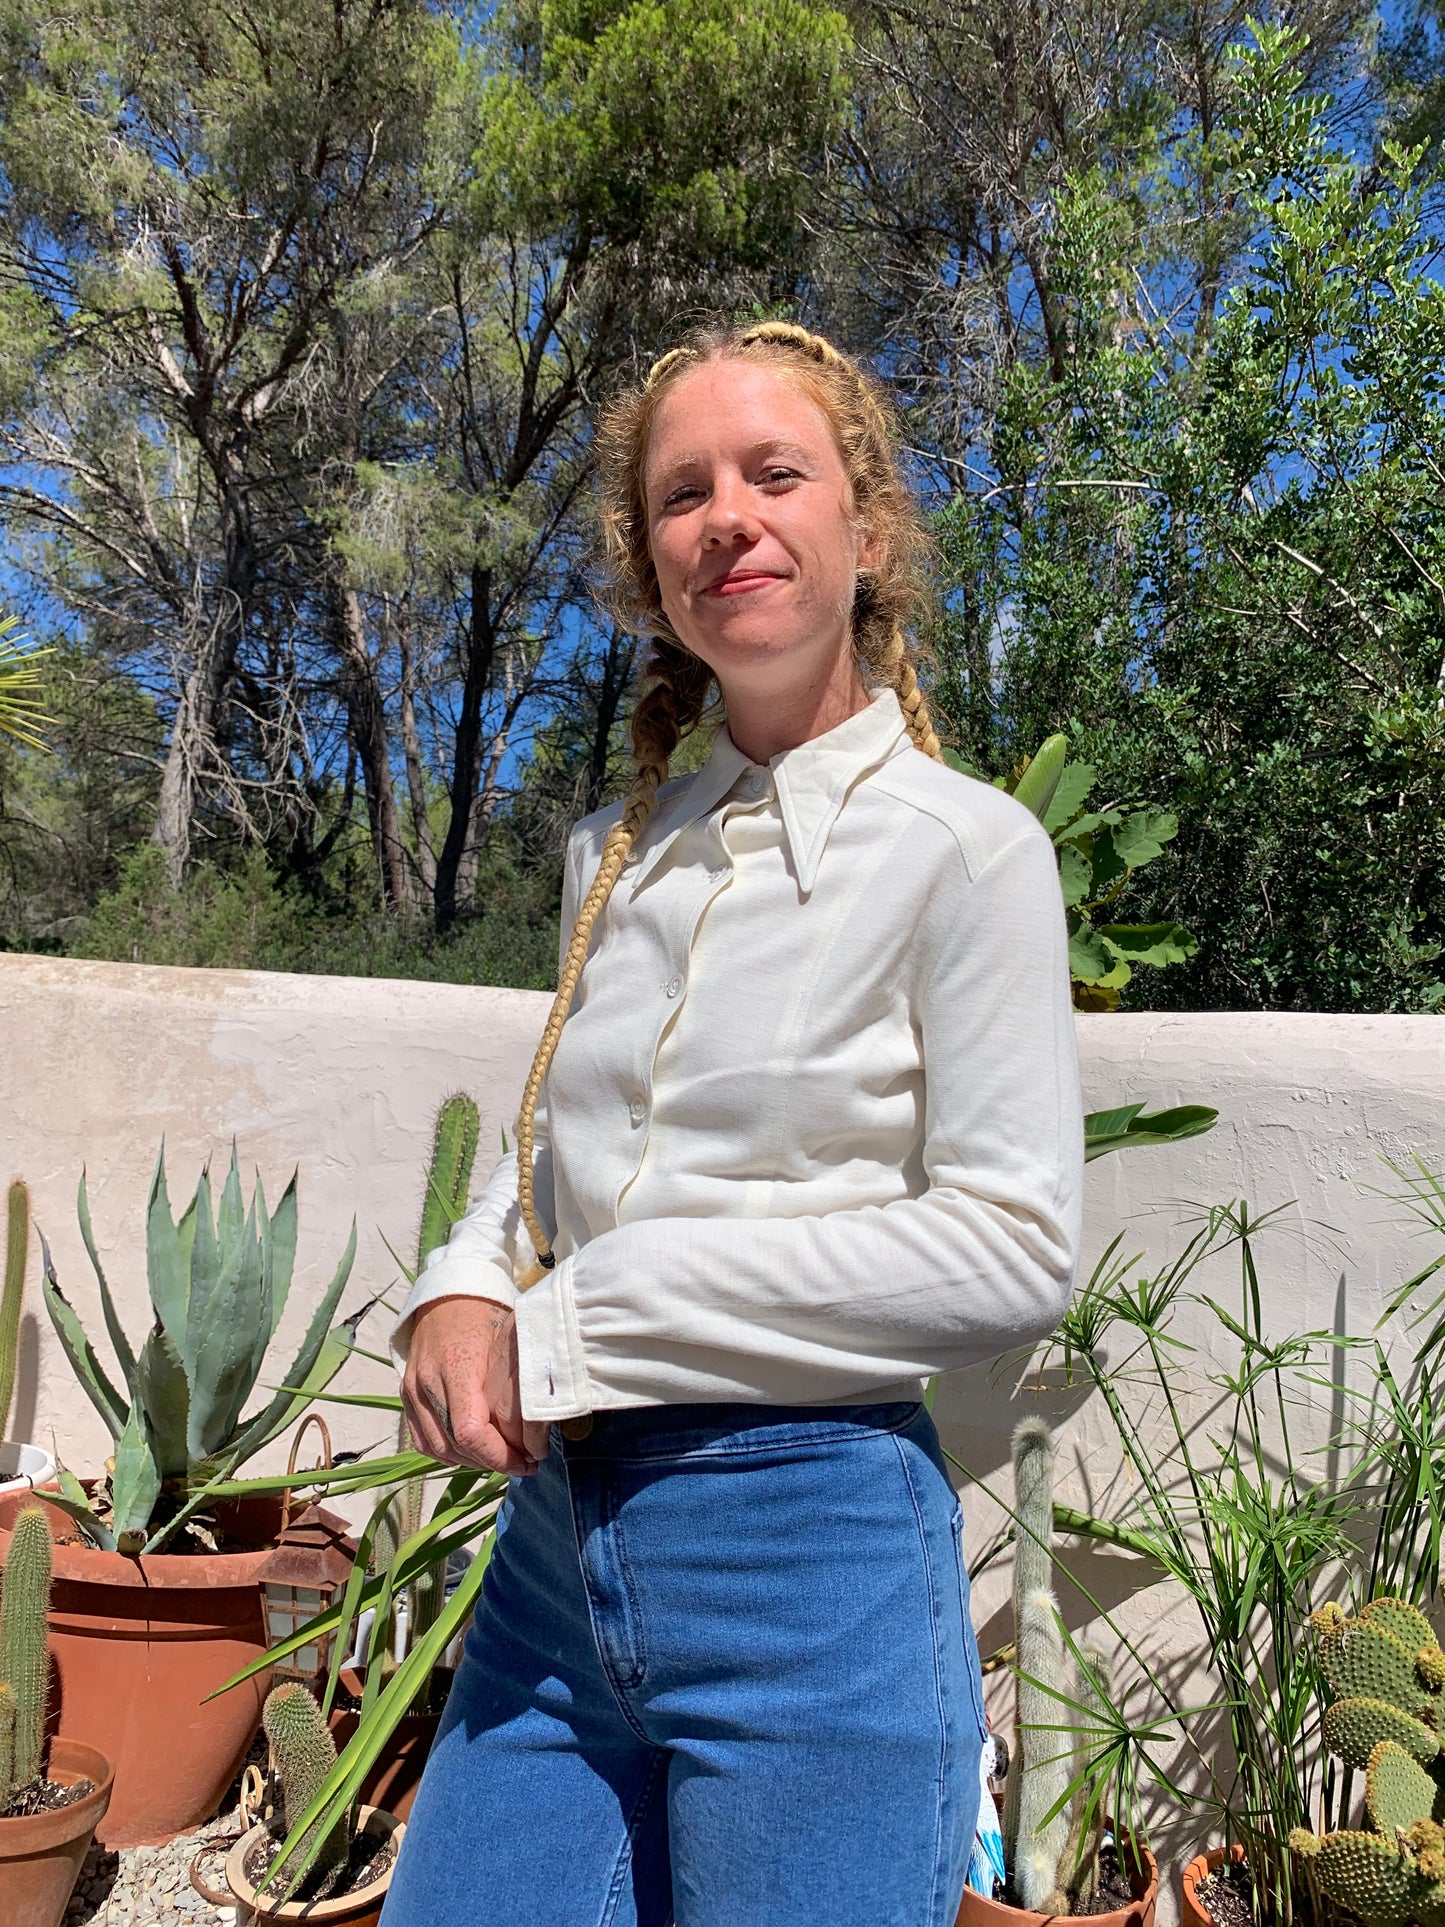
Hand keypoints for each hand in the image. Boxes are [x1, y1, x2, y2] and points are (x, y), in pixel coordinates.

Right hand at [401, 1296, 550, 1475]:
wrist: (446, 1296)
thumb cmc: (485, 1315)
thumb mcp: (508, 1342)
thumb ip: (517, 1384)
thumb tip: (541, 1428)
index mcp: (458, 1365)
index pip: (470, 1431)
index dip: (498, 1456)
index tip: (525, 1462)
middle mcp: (428, 1381)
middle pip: (455, 1445)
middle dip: (491, 1462)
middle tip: (522, 1464)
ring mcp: (412, 1390)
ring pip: (437, 1448)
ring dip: (470, 1462)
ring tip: (501, 1459)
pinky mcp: (405, 1395)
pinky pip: (422, 1439)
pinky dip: (447, 1452)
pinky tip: (473, 1451)